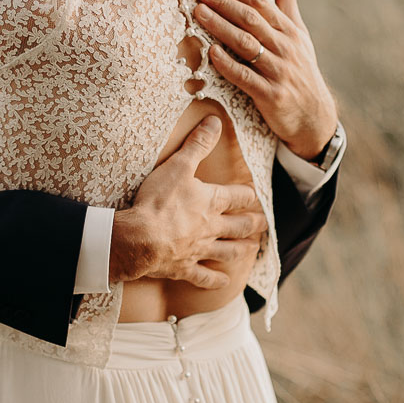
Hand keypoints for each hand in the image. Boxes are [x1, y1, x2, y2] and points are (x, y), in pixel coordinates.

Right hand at [109, 116, 265, 287]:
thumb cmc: (158, 201)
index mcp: (211, 202)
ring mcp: (199, 250)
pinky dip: (215, 280)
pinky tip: (224, 282)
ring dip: (240, 250)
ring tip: (251, 249)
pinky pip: (203, 276)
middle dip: (252, 224)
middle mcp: (211, 228)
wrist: (140, 238)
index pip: (238, 197)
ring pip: (227, 252)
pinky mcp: (184, 268)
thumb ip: (197, 144)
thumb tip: (215, 121)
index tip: (255, 194)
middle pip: (238, 227)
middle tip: (263, 224)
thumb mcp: (178, 165)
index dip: (248, 195)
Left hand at [194, 0, 336, 161]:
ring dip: (220, 26)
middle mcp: (285, 47)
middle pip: (250, 19)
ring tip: (199, 13)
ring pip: (245, 44)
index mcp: (289, 31)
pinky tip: (211, 52)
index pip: (261, 2)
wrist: (314, 116)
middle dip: (224, 2)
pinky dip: (228, 64)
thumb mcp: (299, 35)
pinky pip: (245, 77)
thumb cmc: (301, 70)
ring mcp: (278, 71)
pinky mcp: (271, 95)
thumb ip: (287, 3)